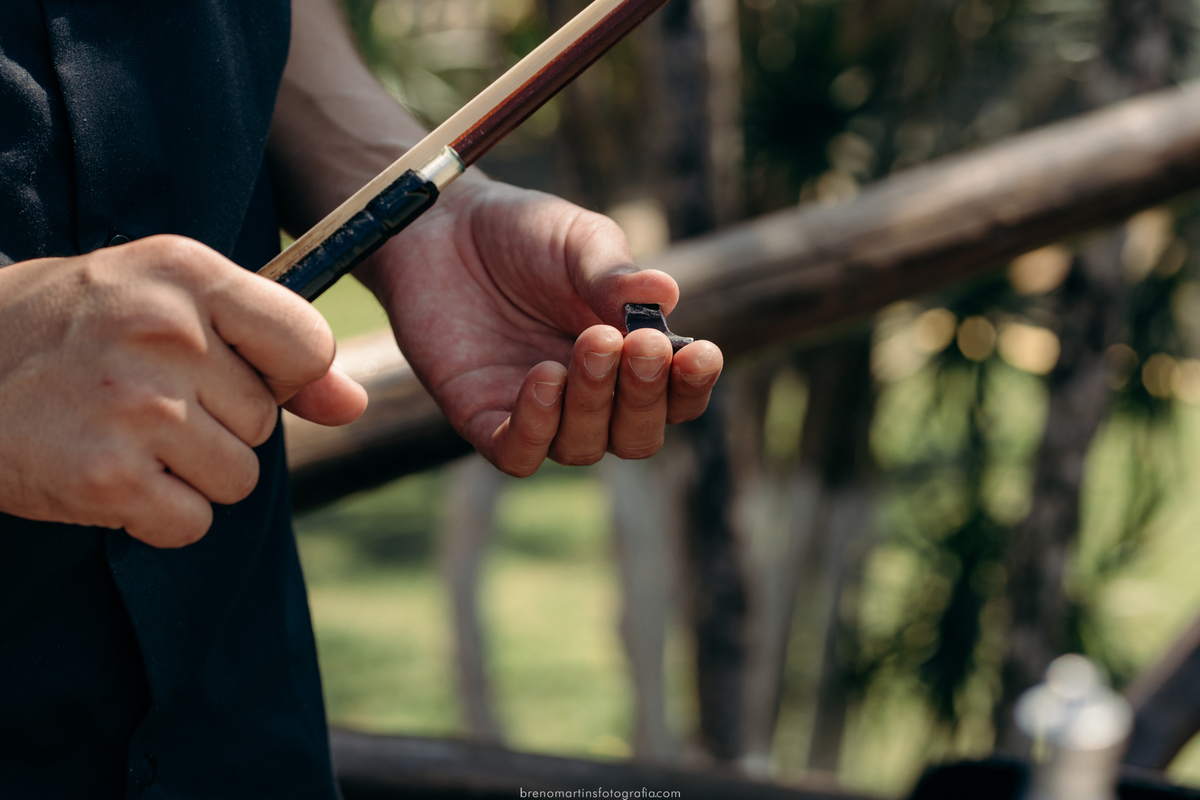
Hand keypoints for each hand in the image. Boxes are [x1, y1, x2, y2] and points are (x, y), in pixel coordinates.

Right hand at [0, 235, 365, 546]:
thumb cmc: (78, 329)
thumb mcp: (173, 302)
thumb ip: (274, 347)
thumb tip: (353, 405)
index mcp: (189, 275)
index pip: (309, 345)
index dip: (287, 374)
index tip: (239, 372)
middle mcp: (166, 334)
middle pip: (265, 422)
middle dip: (218, 423)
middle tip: (143, 398)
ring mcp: (135, 407)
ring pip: (237, 478)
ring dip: (191, 473)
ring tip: (126, 434)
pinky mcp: (105, 476)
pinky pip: (192, 523)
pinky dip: (157, 514)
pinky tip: (109, 473)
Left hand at [358, 179, 722, 476]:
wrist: (442, 225)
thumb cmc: (523, 233)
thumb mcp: (578, 241)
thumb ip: (614, 274)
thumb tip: (665, 294)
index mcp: (627, 358)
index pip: (675, 398)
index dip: (692, 386)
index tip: (701, 353)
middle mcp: (588, 397)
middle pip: (637, 436)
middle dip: (645, 396)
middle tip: (642, 345)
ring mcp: (536, 413)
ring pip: (584, 447)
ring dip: (594, 402)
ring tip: (590, 344)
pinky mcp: (482, 418)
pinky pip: (519, 453)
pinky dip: (537, 426)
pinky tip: (544, 377)